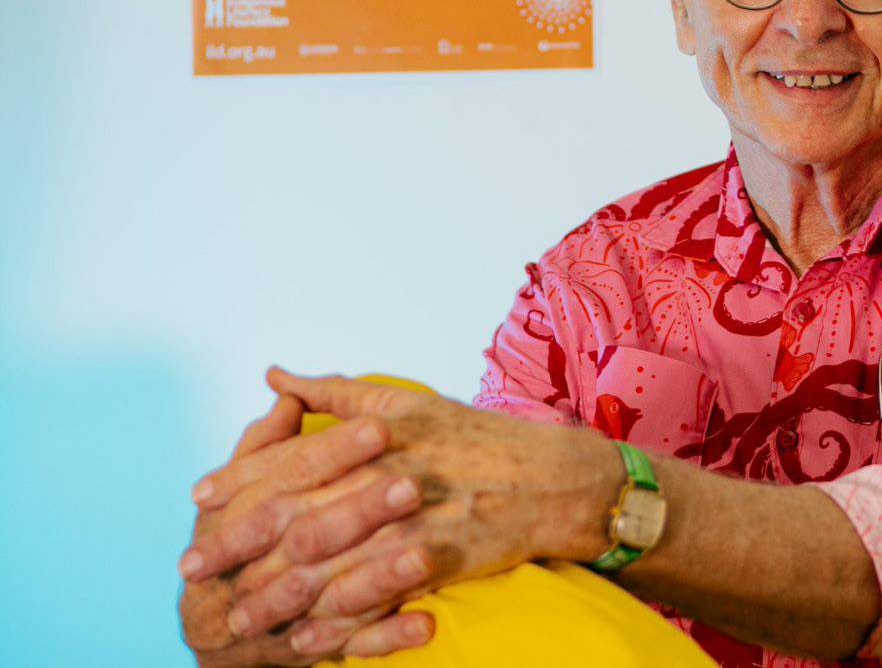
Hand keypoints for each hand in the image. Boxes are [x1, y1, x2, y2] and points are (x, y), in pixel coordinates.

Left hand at [183, 369, 623, 653]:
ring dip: (279, 593)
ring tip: (237, 614)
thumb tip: (276, 375)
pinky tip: (308, 636)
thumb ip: (337, 389)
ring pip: (333, 562)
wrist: (557, 478)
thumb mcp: (412, 403)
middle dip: (240, 543)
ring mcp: (419, 518)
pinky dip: (341, 621)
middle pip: (301, 511)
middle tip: (194, 566)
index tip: (199, 498)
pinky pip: (380, 595)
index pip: (297, 454)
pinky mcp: (444, 558)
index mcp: (382, 430)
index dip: (243, 479)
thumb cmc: (480, 440)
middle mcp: (394, 471)